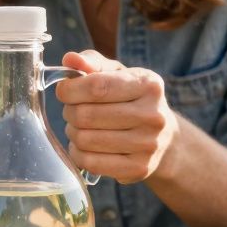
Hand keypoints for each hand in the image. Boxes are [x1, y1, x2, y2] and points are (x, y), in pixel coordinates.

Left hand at [55, 50, 179, 183]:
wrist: (163, 139)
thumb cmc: (131, 100)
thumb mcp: (118, 75)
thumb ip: (92, 63)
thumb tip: (69, 58)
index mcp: (148, 84)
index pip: (97, 86)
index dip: (70, 90)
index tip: (63, 91)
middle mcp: (152, 115)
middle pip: (86, 115)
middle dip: (70, 112)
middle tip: (73, 111)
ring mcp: (147, 144)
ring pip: (85, 139)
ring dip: (73, 133)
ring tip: (79, 128)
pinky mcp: (139, 168)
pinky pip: (90, 162)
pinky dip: (77, 153)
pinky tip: (84, 146)